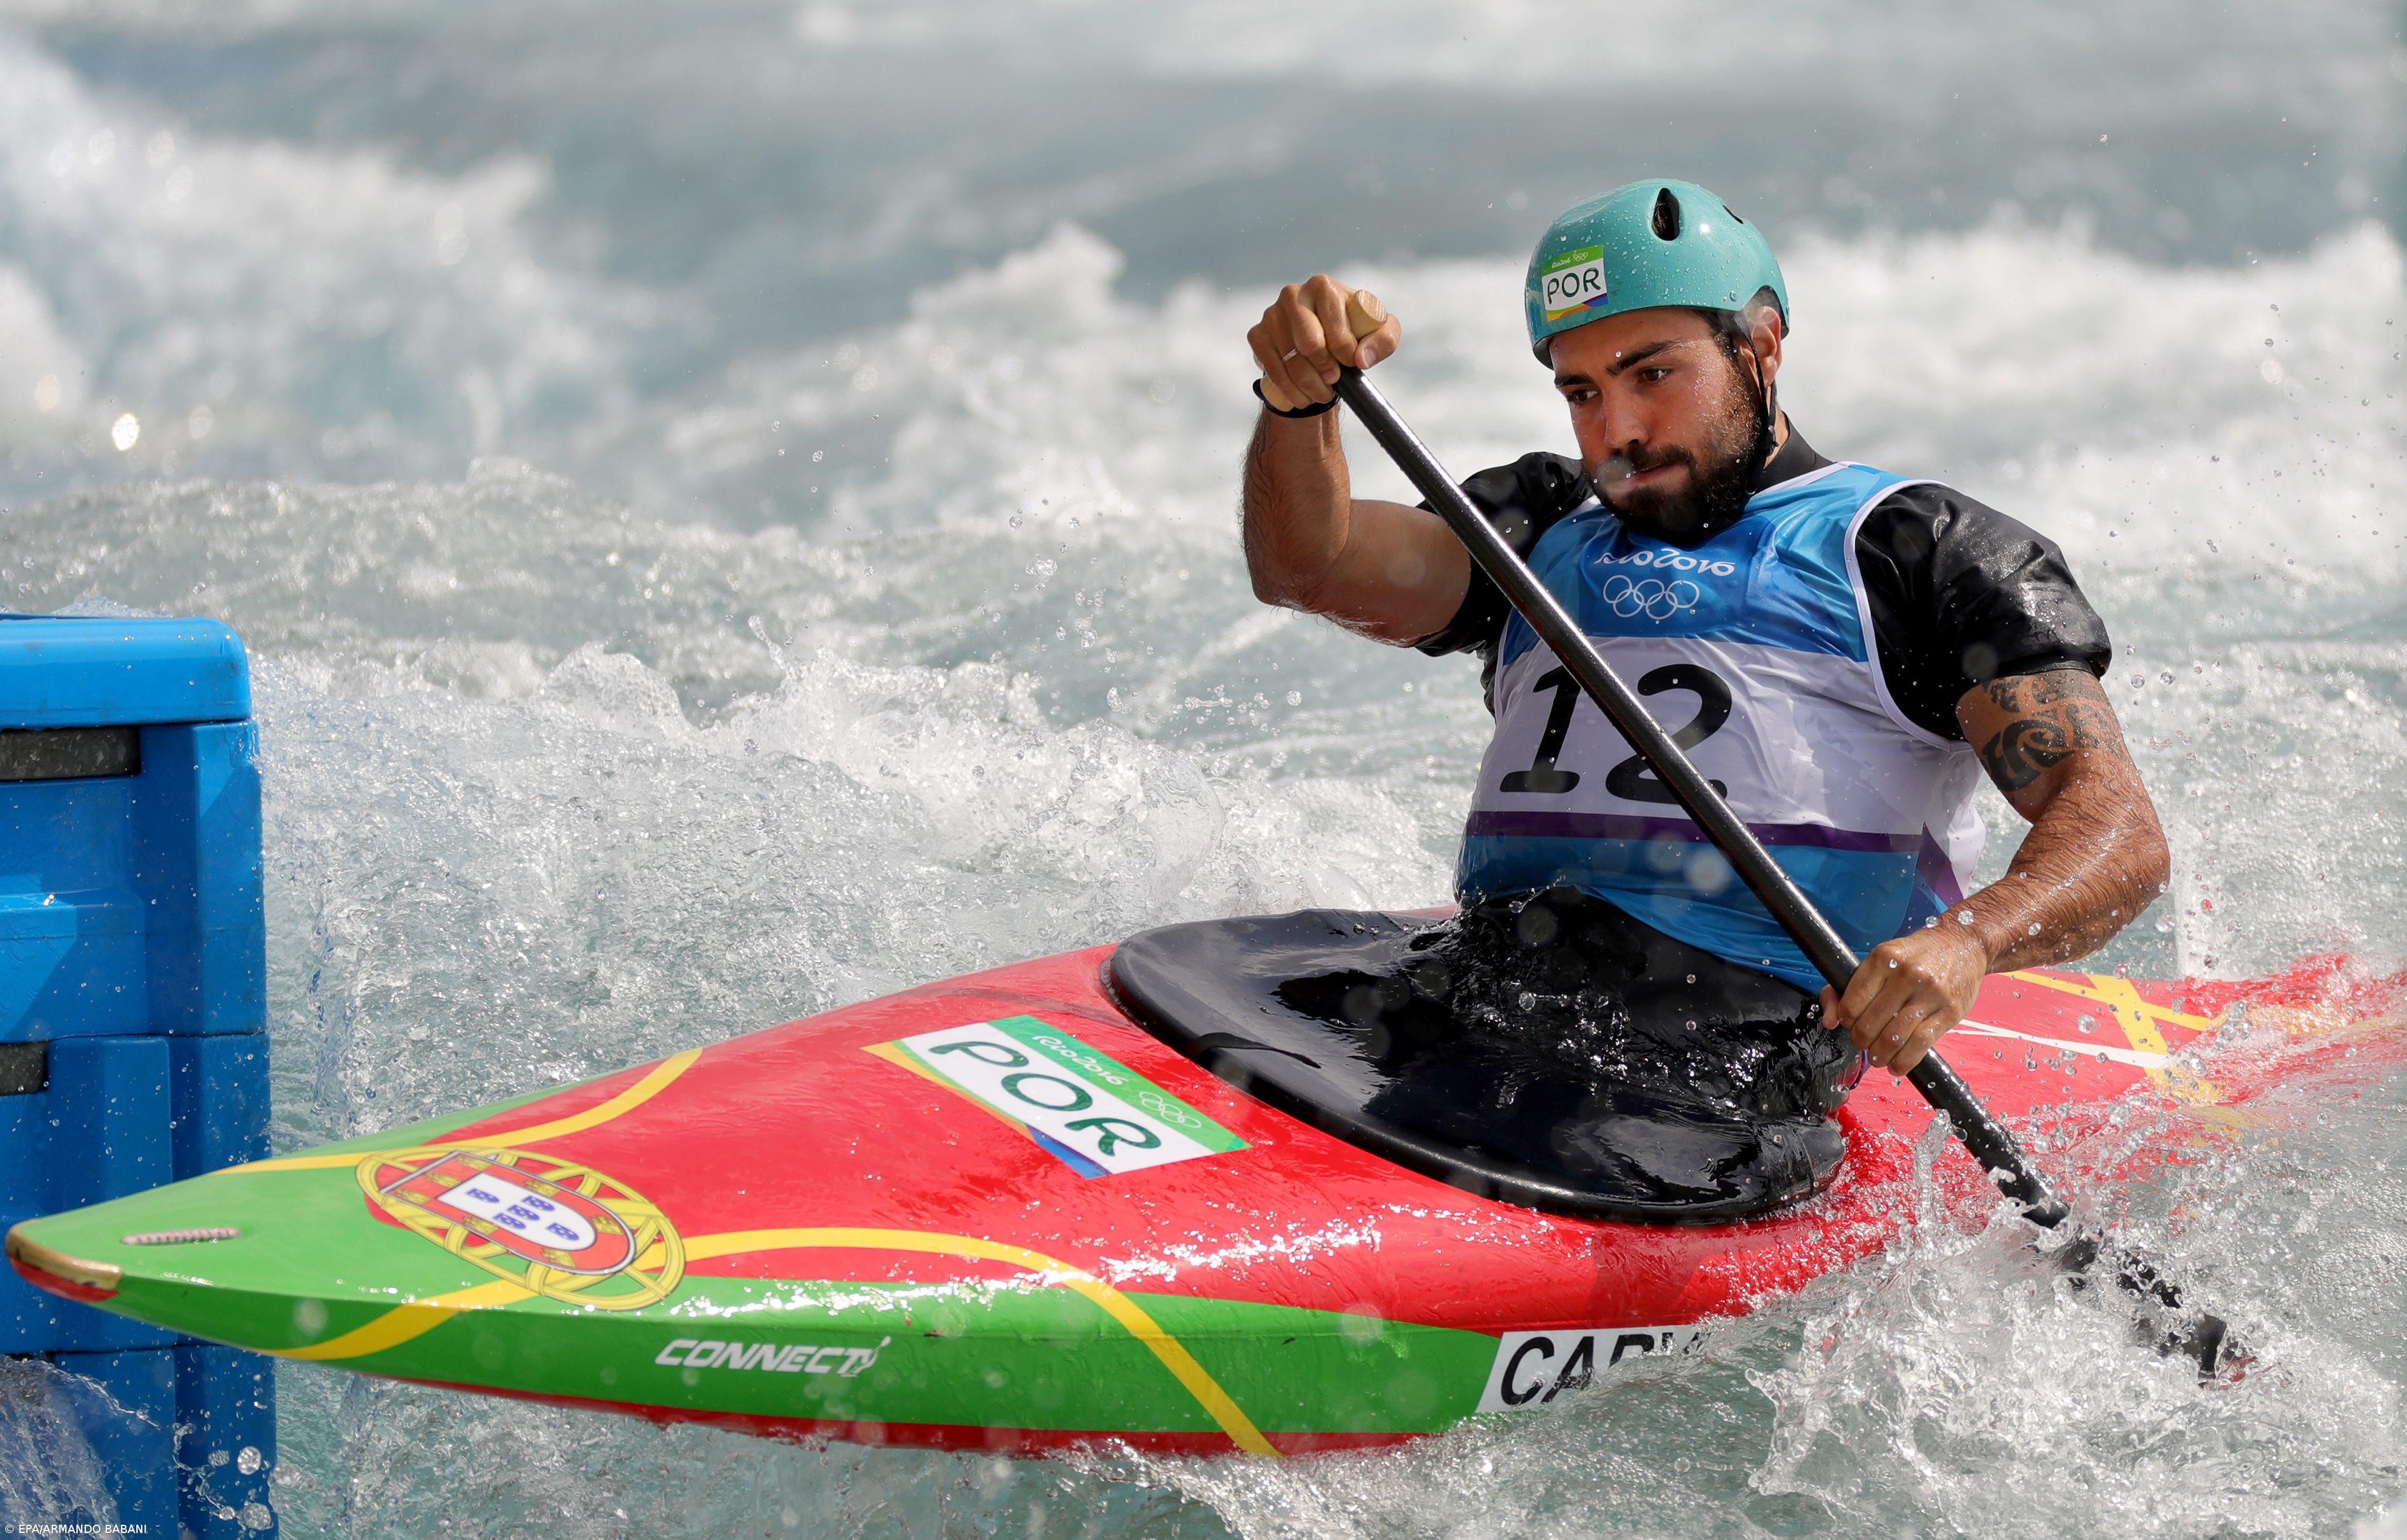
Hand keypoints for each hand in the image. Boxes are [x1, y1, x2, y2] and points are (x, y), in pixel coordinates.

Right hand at [1248, 275, 1401, 413]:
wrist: (1322, 340)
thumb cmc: (1354, 331)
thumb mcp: (1380, 332)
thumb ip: (1384, 340)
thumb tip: (1361, 359)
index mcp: (1323, 286)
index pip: (1335, 329)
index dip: (1347, 354)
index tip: (1352, 363)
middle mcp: (1293, 294)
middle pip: (1310, 345)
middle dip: (1326, 371)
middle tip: (1335, 381)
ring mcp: (1271, 314)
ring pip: (1291, 363)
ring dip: (1310, 387)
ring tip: (1323, 393)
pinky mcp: (1256, 334)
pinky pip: (1271, 370)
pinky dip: (1290, 391)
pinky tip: (1302, 396)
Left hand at [1818, 924, 1989, 1074]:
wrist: (1964, 944)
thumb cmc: (1915, 955)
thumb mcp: (1881, 959)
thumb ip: (1848, 987)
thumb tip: (1830, 1021)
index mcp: (1883, 958)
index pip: (1852, 1003)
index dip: (1846, 1020)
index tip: (1851, 1023)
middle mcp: (1907, 974)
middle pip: (1871, 1023)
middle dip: (1861, 1040)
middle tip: (1864, 1043)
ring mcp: (1930, 993)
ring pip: (1894, 1037)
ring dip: (1880, 1055)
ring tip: (1878, 1058)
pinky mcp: (1950, 1011)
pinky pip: (1921, 1043)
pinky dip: (1904, 1061)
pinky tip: (1897, 1065)